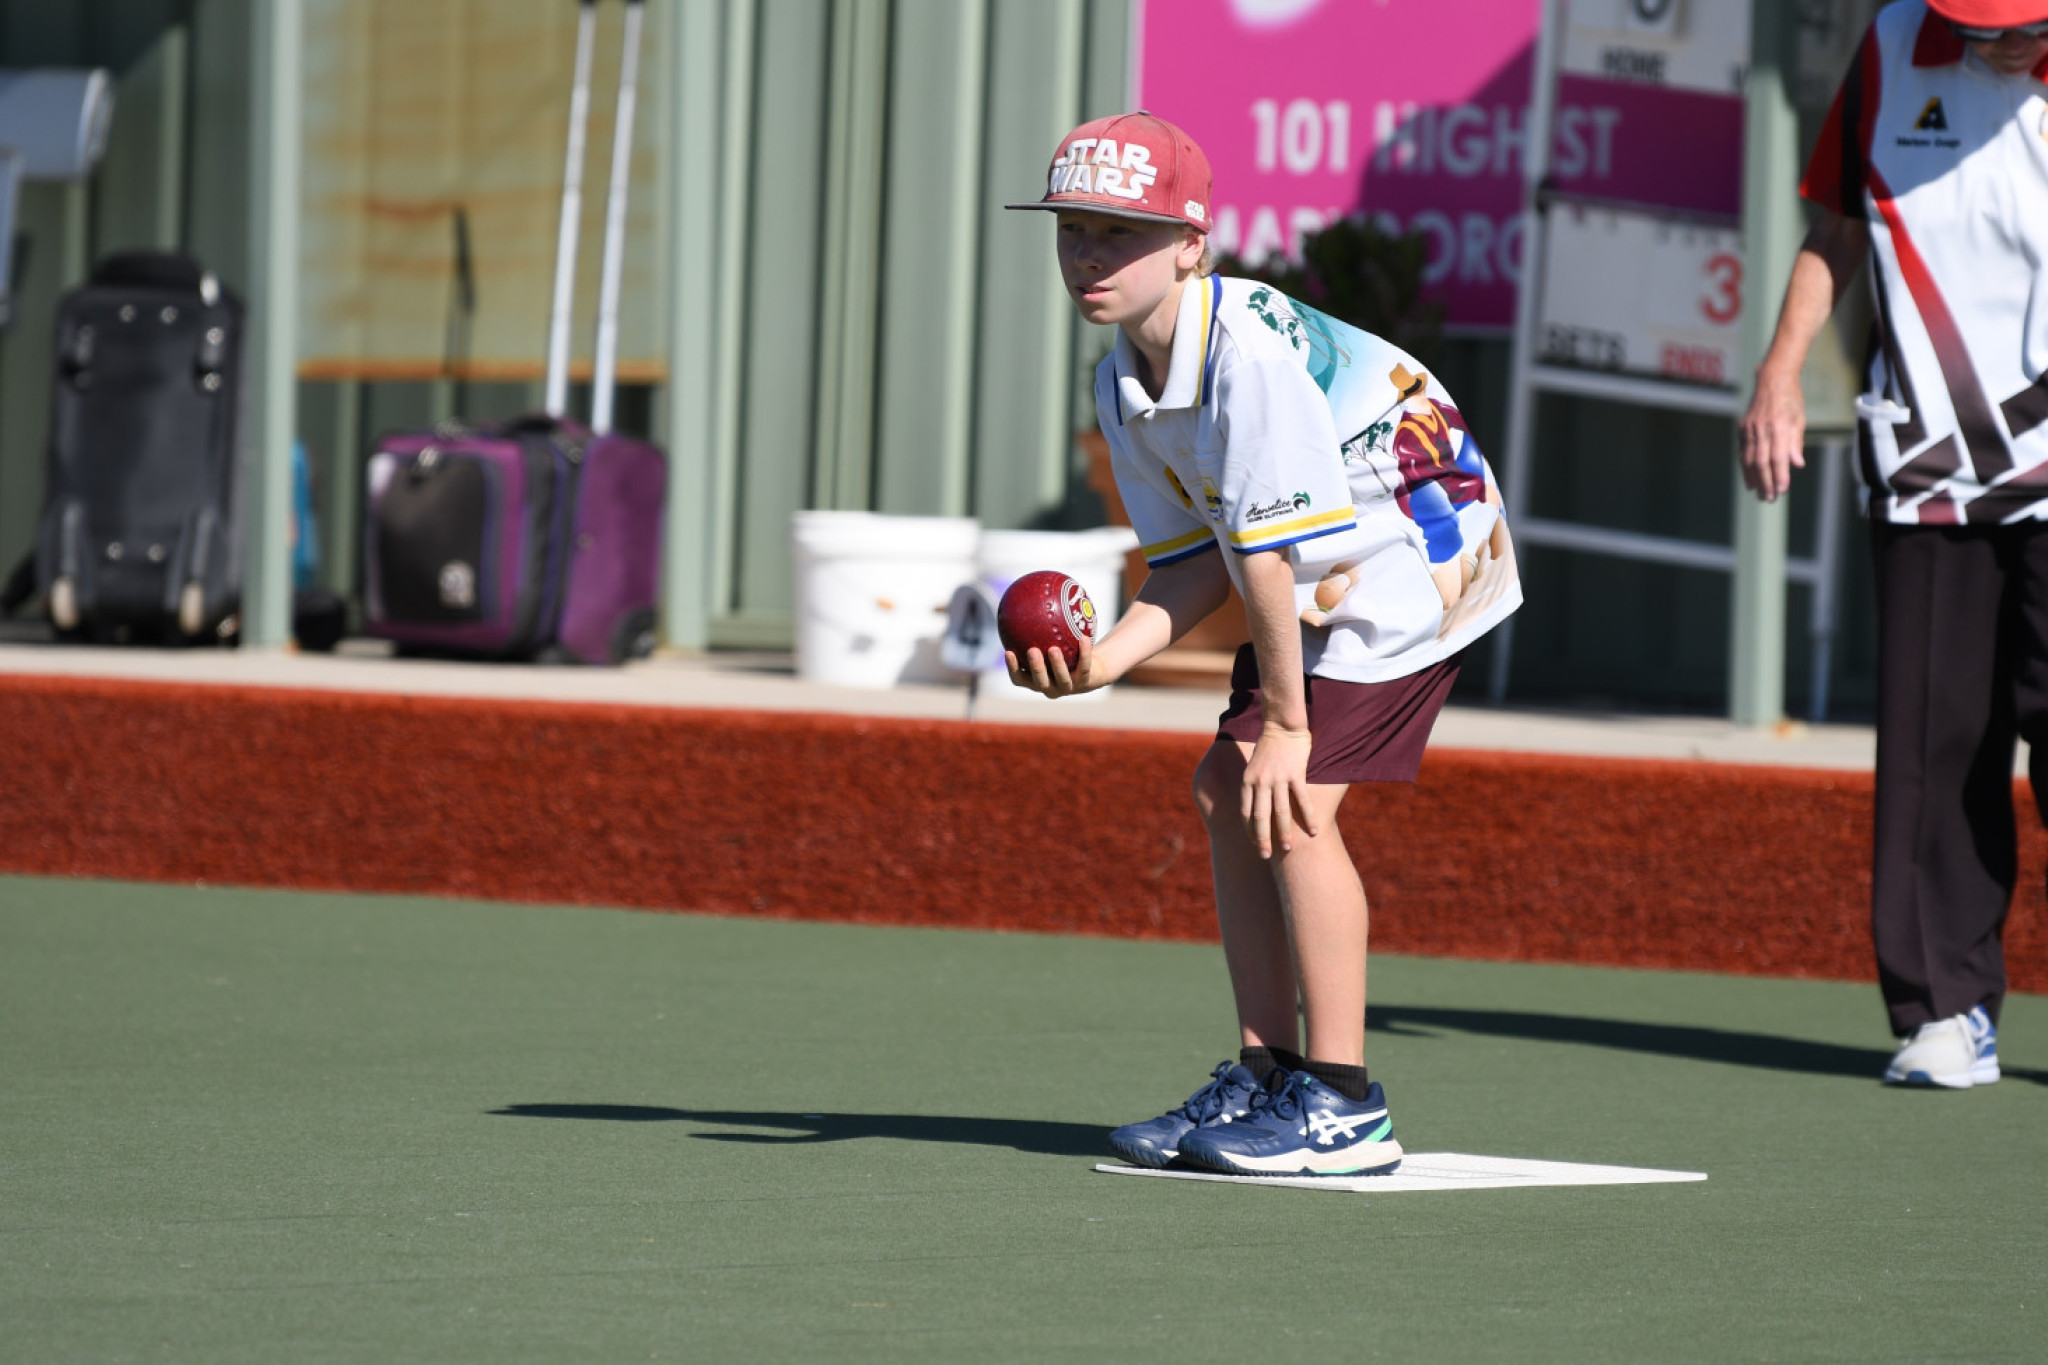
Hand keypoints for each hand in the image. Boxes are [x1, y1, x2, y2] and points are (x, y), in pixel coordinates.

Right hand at [1005, 633, 1108, 696]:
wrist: (1092, 670)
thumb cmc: (1063, 653)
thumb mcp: (1049, 643)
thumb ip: (1036, 632)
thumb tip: (1022, 606)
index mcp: (1036, 681)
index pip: (1019, 678)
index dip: (1013, 668)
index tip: (1008, 651)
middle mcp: (1051, 688)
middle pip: (1040, 682)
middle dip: (1036, 668)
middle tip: (1032, 650)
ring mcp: (1068, 687)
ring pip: (1062, 678)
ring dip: (1057, 664)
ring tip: (1054, 649)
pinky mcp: (1085, 682)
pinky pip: (1084, 666)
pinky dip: (1084, 653)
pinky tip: (1083, 638)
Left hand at [1240, 725, 1316, 858]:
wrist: (1282, 724)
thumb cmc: (1268, 746)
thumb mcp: (1253, 766)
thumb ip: (1254, 785)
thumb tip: (1255, 805)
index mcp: (1247, 781)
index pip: (1245, 813)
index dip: (1249, 832)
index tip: (1254, 846)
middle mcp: (1260, 781)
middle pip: (1260, 817)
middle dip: (1262, 839)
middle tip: (1266, 856)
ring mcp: (1278, 778)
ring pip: (1280, 812)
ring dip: (1284, 832)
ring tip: (1288, 849)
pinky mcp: (1295, 773)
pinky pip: (1302, 800)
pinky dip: (1307, 817)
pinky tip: (1313, 831)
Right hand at [1739, 364, 1806, 501]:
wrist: (1772, 380)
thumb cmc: (1790, 401)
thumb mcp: (1799, 420)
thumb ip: (1795, 443)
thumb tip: (1797, 465)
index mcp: (1778, 426)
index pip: (1778, 456)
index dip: (1780, 475)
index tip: (1782, 490)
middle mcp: (1761, 429)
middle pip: (1762, 462)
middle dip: (1766, 482)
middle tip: (1770, 499)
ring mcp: (1749, 429)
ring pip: (1749, 459)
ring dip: (1754, 479)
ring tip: (1760, 494)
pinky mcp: (1742, 429)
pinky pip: (1743, 453)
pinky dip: (1746, 468)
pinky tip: (1750, 480)